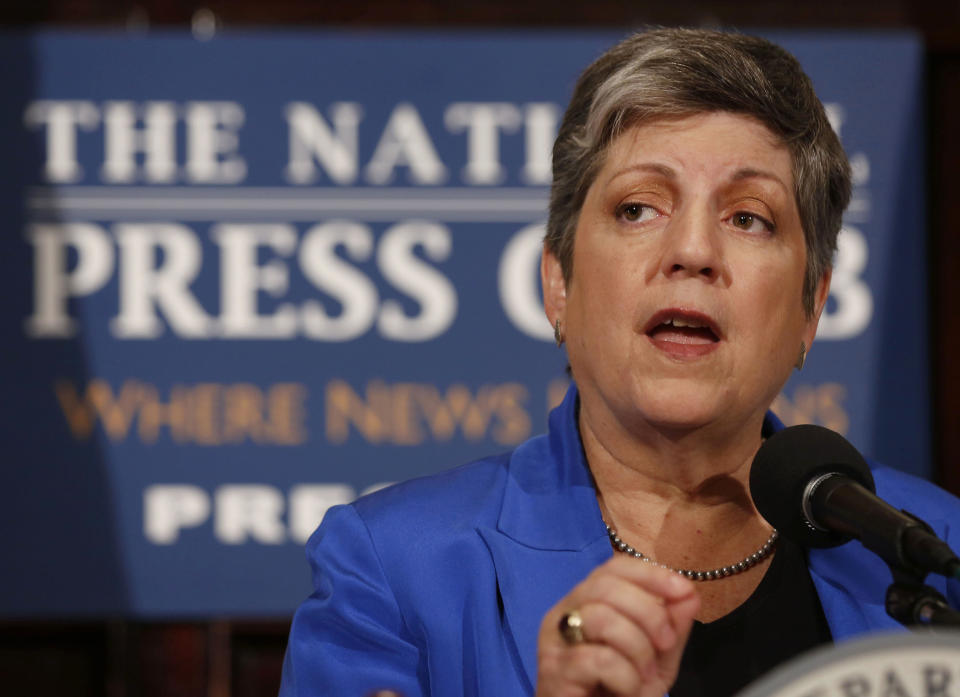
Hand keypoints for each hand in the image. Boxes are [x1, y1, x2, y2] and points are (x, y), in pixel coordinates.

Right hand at [535, 555, 699, 696]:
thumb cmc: (619, 693)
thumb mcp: (656, 659)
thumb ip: (672, 627)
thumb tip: (689, 593)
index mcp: (587, 603)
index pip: (614, 568)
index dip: (650, 573)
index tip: (682, 589)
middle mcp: (564, 614)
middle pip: (605, 586)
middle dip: (648, 613)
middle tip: (666, 644)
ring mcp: (554, 642)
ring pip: (599, 617)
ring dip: (636, 648)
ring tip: (644, 675)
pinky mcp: (553, 671)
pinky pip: (597, 658)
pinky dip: (624, 676)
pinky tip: (626, 690)